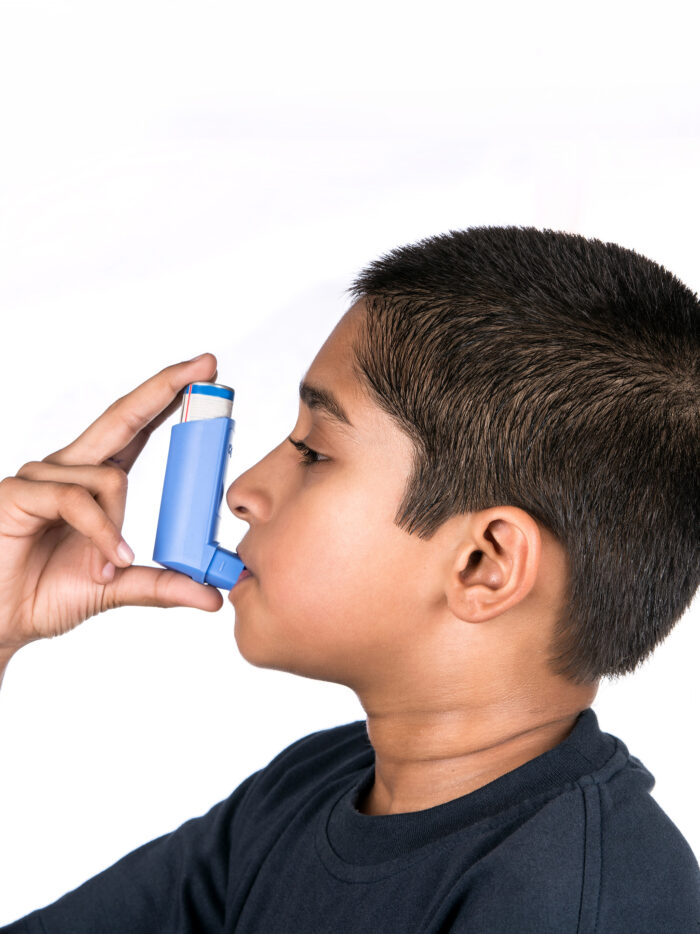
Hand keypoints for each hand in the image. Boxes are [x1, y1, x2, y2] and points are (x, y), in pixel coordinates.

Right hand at [0, 353, 223, 656]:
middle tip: (208, 364)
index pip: (136, 427)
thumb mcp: (118, 587)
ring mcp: (41, 476)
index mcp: (91, 479)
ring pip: (110, 478)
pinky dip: (102, 533)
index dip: (167, 396)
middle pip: (124, 416)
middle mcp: (67, 468)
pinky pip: (77, 500)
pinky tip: (109, 562)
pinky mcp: (19, 492)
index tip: (206, 371)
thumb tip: (213, 596)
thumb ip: (164, 585)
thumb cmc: (44, 595)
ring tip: (111, 566)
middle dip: (167, 388)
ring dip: (119, 527)